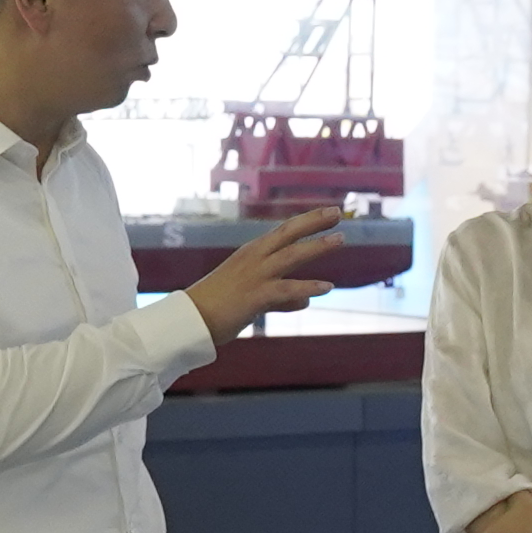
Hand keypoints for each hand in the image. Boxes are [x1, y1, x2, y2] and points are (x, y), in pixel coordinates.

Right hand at [183, 208, 345, 342]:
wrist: (190, 320)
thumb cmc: (219, 307)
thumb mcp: (255, 298)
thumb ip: (282, 298)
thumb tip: (305, 301)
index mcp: (251, 253)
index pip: (283, 231)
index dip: (307, 221)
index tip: (327, 212)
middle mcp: (254, 259)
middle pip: (288, 233)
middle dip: (313, 221)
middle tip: (337, 212)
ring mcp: (254, 276)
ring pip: (291, 255)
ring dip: (317, 246)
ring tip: (341, 239)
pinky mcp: (255, 296)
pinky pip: (286, 289)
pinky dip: (308, 287)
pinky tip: (327, 287)